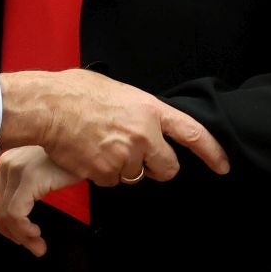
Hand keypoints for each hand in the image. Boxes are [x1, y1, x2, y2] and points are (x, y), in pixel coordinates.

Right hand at [0, 70, 229, 186]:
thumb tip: (143, 120)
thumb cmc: (75, 91)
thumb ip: (138, 109)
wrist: (47, 107)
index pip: (193, 133)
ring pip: (134, 176)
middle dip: (157, 168)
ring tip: (99, 144)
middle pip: (167, 168)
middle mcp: (143, 135)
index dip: (212, 152)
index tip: (223, 165)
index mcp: (149, 110)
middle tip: (138, 157)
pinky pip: (110, 181)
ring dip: (121, 167)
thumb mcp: (117, 90)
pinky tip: (87, 154)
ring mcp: (124, 156)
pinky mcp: (104, 172)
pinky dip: (100, 173)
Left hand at [0, 147, 77, 256]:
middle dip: (11, 233)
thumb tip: (19, 220)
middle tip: (30, 246)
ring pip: (6, 214)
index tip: (17, 237)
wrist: (86, 142)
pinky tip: (37, 233)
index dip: (1, 223)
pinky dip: (24, 229)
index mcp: (6, 163)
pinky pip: (17, 214)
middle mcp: (5, 165)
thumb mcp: (40, 174)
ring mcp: (15, 170)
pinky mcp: (29, 178)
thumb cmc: (67, 159)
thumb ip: (26, 189)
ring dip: (22, 236)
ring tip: (37, 245)